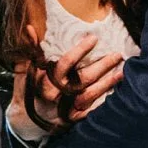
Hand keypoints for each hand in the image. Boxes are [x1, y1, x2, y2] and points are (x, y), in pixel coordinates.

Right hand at [8, 36, 124, 138]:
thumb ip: (31, 50)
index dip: (80, 51)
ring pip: (91, 95)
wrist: (25, 120)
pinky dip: (104, 102)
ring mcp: (66, 108)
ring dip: (108, 83)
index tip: (93, 38)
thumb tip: (30, 28)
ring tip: (122, 71)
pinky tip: (117, 93)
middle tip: (117, 54)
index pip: (65, 64)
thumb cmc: (27, 90)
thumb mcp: (25, 69)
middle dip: (102, 66)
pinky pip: (92, 111)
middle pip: (84, 79)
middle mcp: (58, 95)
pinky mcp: (73, 118)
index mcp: (46, 81)